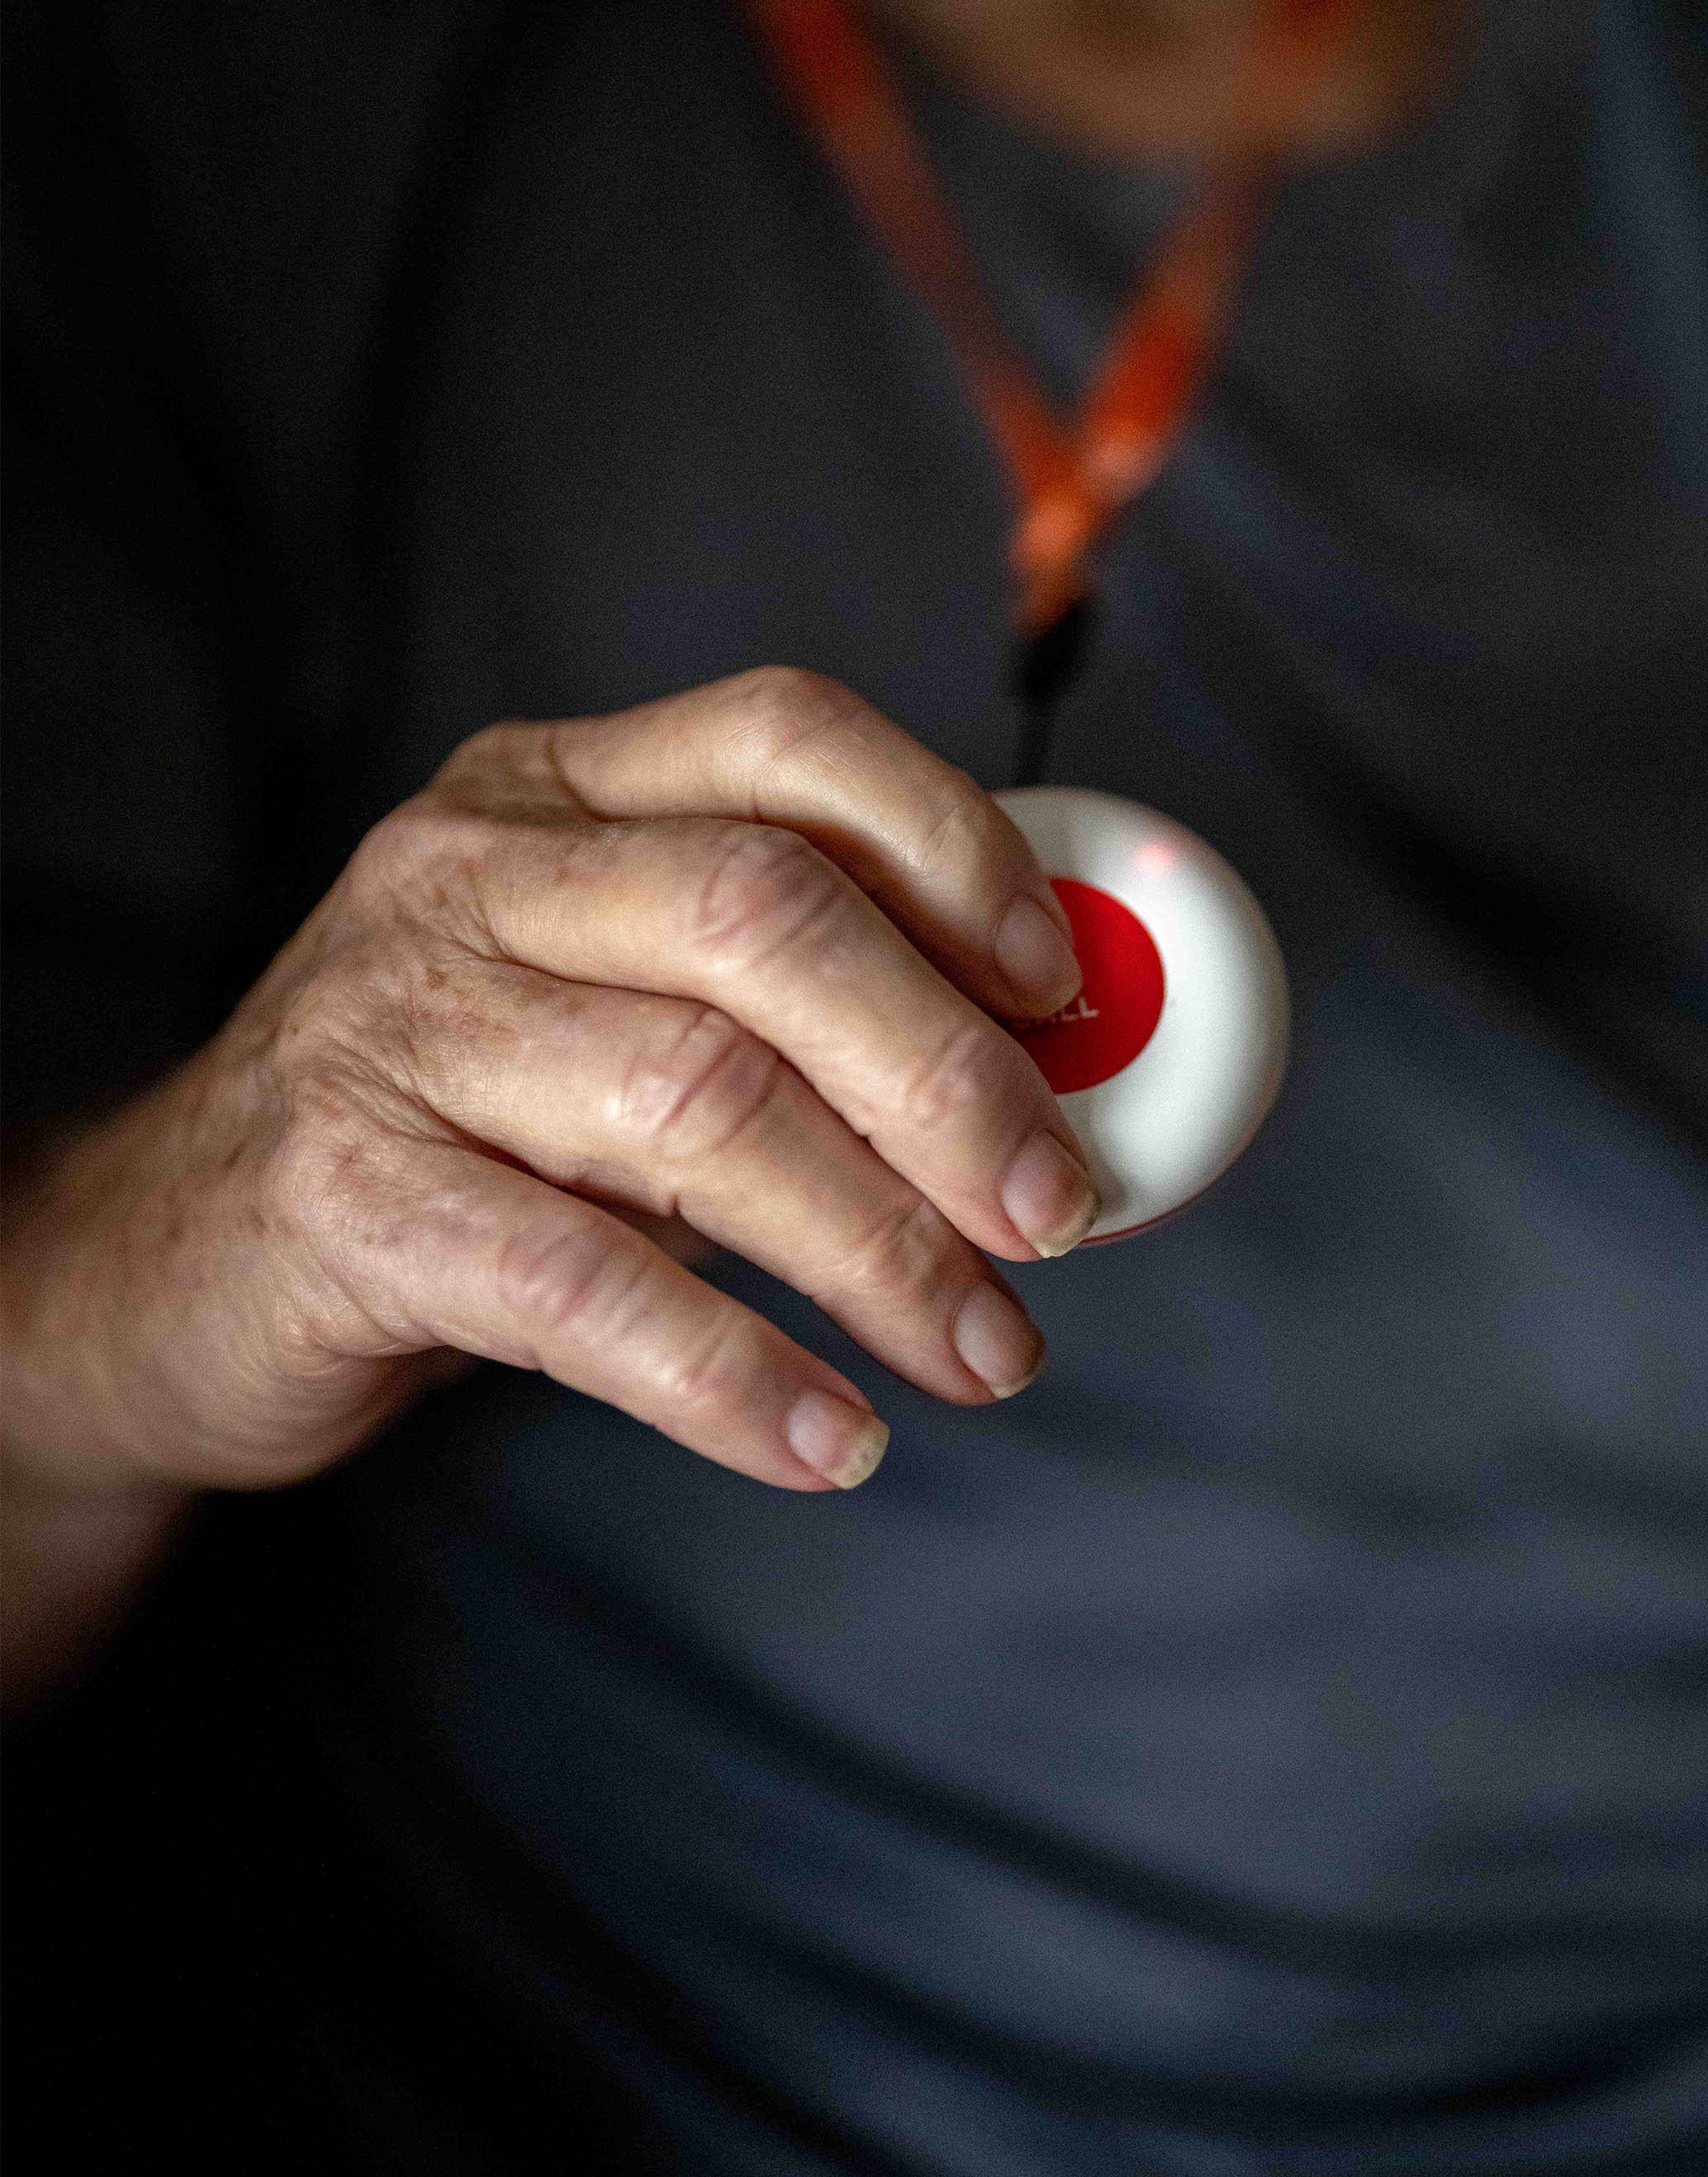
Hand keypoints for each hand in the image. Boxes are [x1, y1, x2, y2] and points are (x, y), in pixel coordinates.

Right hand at [1, 671, 1094, 1682]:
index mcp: (555, 792)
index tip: (1067, 993)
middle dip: (948, 1072)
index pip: (785, 738)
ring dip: (880, 1247)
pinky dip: (734, 1373)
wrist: (171, 1261)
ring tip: (984, 1349)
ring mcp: (392, 1026)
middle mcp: (466, 874)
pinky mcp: (344, 1197)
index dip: (953, 848)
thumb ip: (784, 1017)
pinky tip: (827, 1438)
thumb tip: (1044, 1097)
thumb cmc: (453, 1132)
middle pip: (765, 916)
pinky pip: (585, 1287)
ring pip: (699, 1101)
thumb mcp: (606, 1013)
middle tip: (1057, 1209)